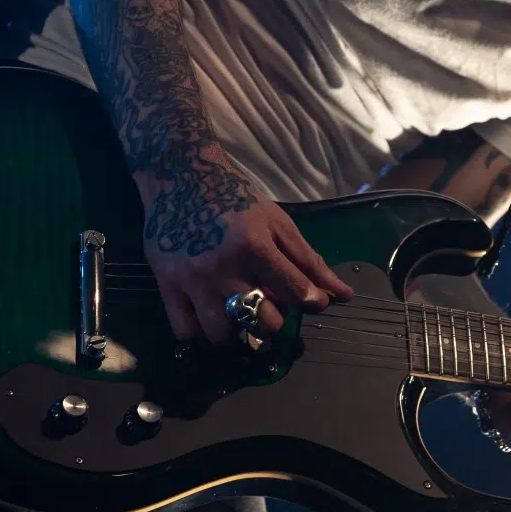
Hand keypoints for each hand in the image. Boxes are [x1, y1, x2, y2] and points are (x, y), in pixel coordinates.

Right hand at [141, 173, 352, 342]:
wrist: (182, 177)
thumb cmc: (236, 199)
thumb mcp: (277, 223)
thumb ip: (309, 261)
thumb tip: (343, 295)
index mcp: (254, 246)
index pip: (295, 292)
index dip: (312, 302)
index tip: (312, 301)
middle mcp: (222, 267)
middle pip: (261, 321)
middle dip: (274, 321)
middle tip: (271, 307)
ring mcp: (192, 280)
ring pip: (221, 334)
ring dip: (238, 332)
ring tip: (240, 315)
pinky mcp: (166, 286)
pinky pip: (186, 331)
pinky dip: (201, 331)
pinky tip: (211, 315)